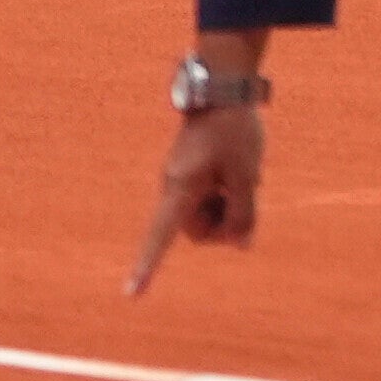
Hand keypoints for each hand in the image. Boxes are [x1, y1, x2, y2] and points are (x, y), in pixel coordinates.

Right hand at [127, 104, 262, 291]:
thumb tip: (241, 244)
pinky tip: (239, 169)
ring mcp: (181, 180)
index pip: (160, 237)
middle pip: (199, 230)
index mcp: (180, 190)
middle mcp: (174, 188)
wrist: (222, 87)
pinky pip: (208, 195)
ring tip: (243, 174)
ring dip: (228, 203)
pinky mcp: (190, 172)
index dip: (148, 266)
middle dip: (225, 223)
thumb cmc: (233, 130)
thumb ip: (244, 212)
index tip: (132, 293)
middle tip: (247, 196)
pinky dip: (225, 190)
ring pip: (207, 213)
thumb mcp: (245, 173)